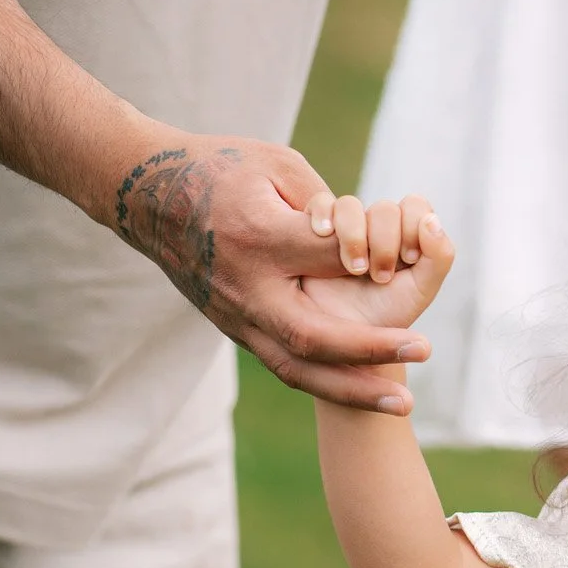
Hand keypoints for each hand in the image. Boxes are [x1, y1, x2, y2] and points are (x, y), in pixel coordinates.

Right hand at [107, 129, 432, 411]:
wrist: (142, 195)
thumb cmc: (217, 168)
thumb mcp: (273, 164)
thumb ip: (322, 200)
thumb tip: (363, 238)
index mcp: (257, 237)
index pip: (326, 257)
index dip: (371, 259)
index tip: (409, 260)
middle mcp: (245, 286)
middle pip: (311, 335)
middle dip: (371, 349)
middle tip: (425, 349)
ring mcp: (234, 315)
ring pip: (295, 367)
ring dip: (351, 389)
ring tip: (401, 403)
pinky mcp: (234, 328)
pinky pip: (283, 365)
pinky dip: (326, 383)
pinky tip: (366, 395)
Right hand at [298, 195, 454, 331]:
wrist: (344, 340)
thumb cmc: (386, 313)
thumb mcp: (421, 289)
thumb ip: (439, 256)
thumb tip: (432, 220)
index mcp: (406, 235)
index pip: (415, 206)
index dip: (414, 226)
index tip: (408, 259)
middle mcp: (376, 227)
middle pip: (385, 209)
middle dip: (385, 242)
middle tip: (381, 277)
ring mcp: (344, 227)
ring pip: (350, 205)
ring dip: (355, 236)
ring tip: (355, 270)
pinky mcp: (314, 230)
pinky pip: (319, 205)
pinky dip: (324, 215)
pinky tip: (325, 234)